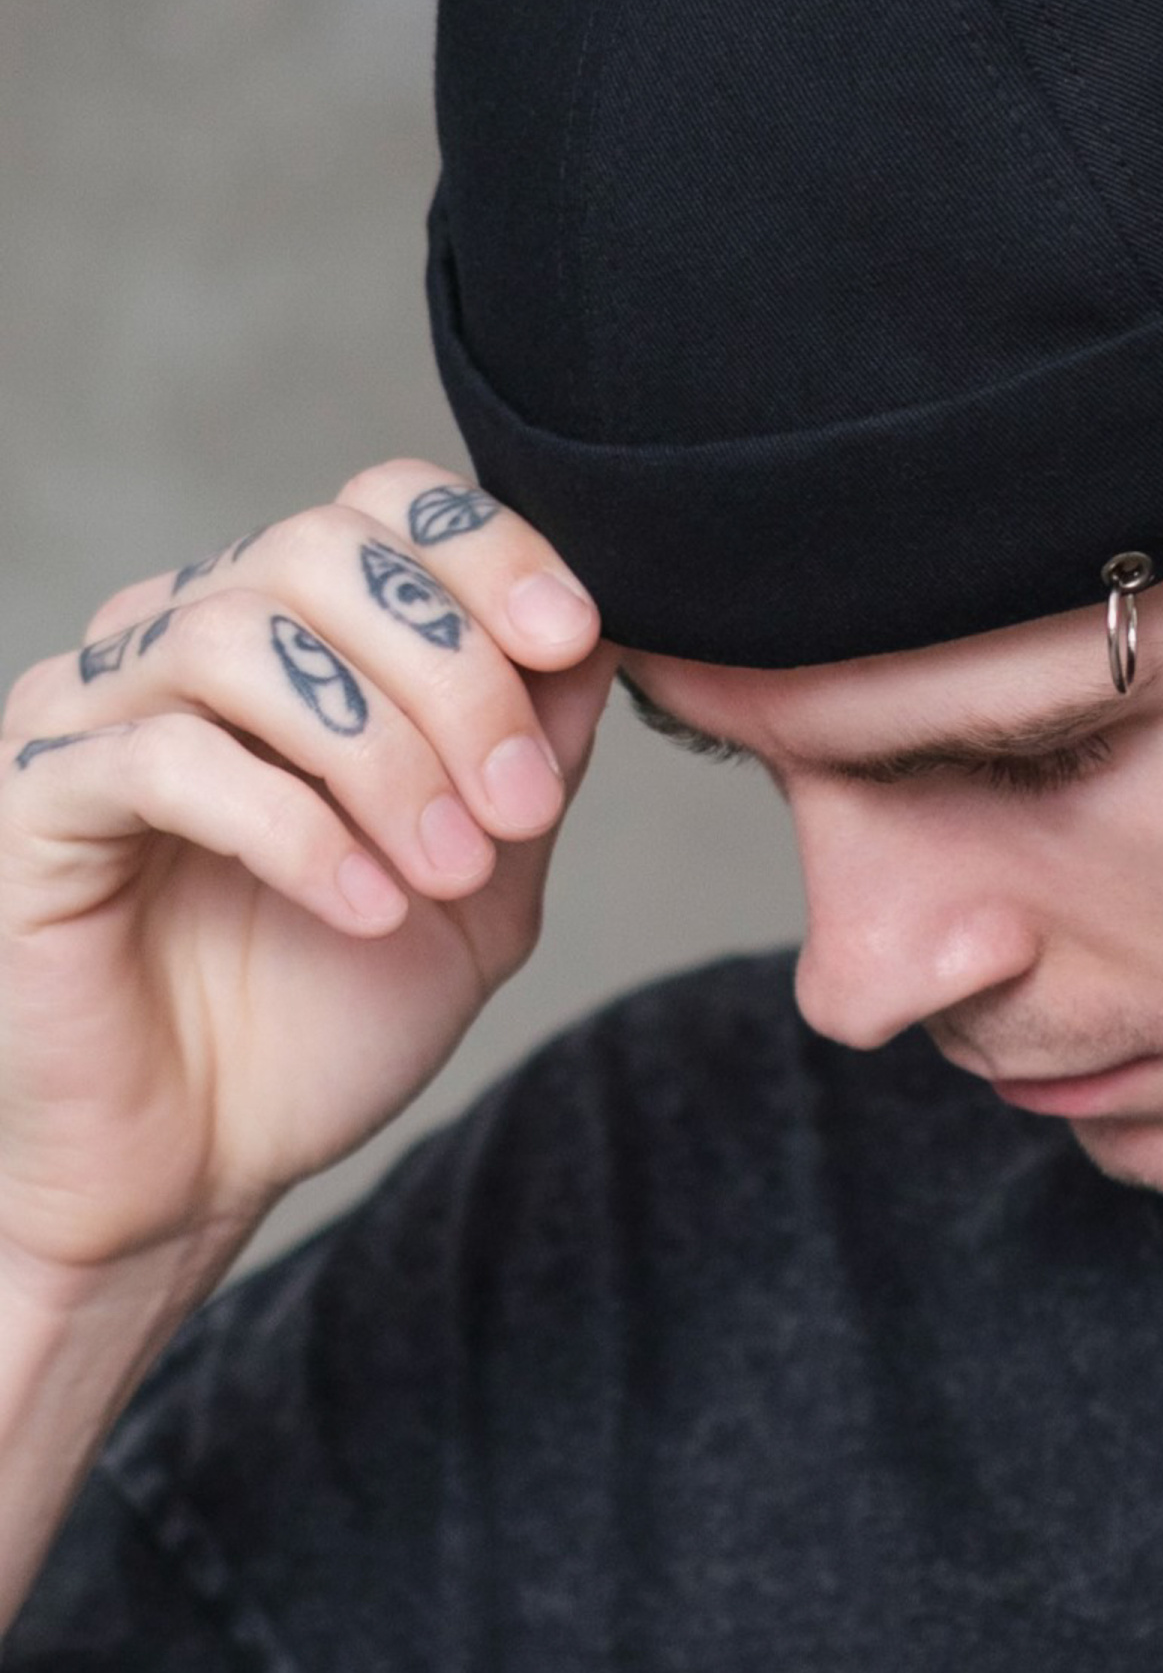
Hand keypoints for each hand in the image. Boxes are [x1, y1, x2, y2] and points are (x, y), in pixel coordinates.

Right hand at [0, 461, 620, 1282]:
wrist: (200, 1167)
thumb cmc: (327, 1013)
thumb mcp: (483, 873)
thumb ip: (534, 751)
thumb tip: (596, 634)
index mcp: (292, 633)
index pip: (381, 504)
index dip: (488, 550)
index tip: (573, 639)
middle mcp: (180, 639)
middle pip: (320, 550)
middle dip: (453, 672)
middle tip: (522, 809)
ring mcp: (94, 711)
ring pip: (244, 639)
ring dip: (384, 756)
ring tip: (451, 871)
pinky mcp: (33, 801)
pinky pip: (166, 760)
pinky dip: (295, 828)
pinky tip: (367, 908)